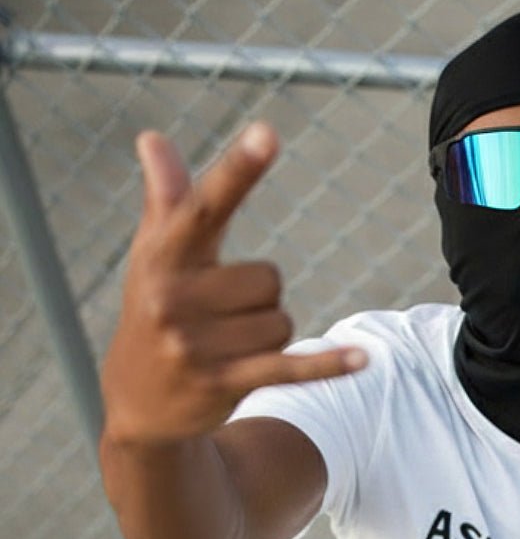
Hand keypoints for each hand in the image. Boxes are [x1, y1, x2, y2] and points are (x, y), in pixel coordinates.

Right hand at [101, 122, 366, 445]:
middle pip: (269, 278)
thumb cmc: (153, 313)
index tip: (268, 133)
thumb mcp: (153, 258)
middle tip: (219, 317)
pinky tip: (363, 359)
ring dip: (268, 334)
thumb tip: (152, 137)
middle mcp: (175, 297)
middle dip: (258, 298)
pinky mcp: (224, 382)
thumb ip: (166, 198)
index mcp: (162, 256)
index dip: (240, 170)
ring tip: (227, 347)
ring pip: (282, 321)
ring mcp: (198, 344)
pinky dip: (328, 364)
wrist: (137, 405)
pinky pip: (290, 365)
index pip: (207, 205)